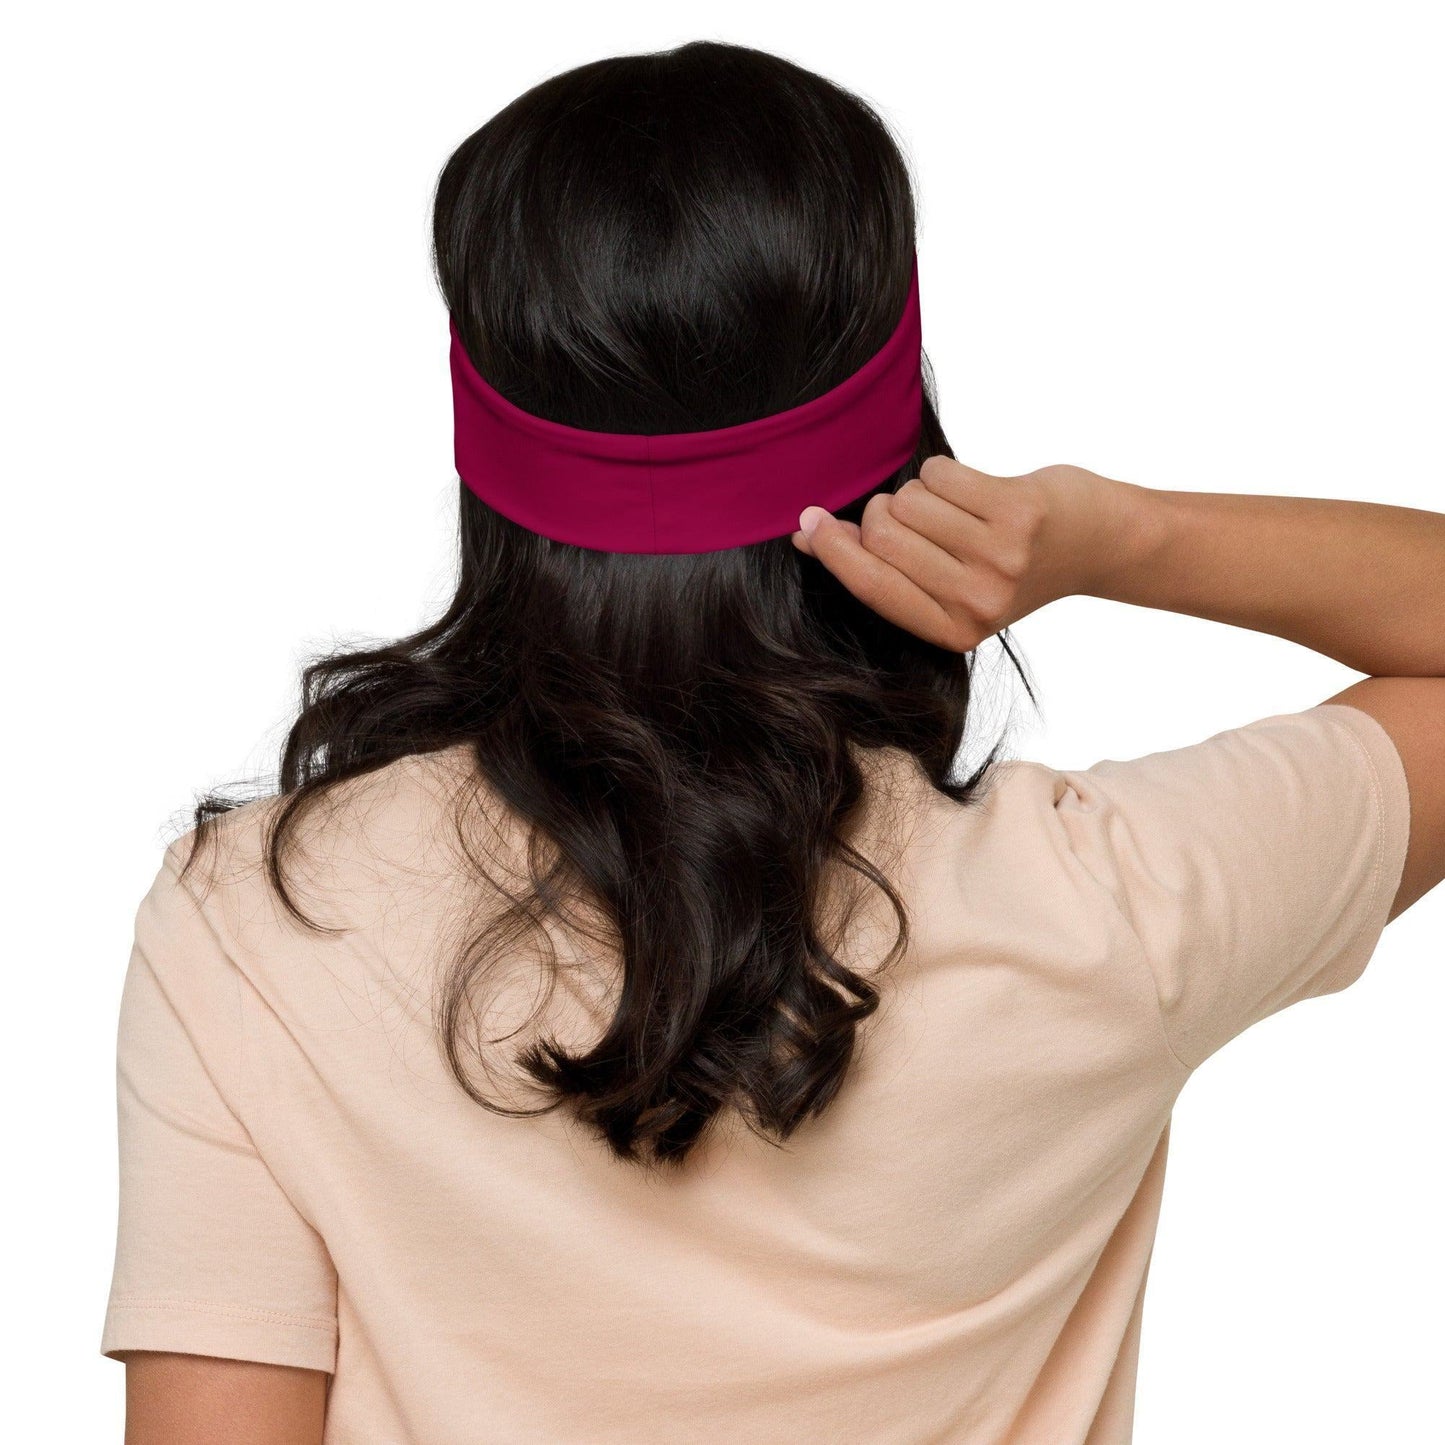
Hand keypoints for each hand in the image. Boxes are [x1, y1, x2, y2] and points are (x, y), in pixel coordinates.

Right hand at [791, 457, 1126, 650]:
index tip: (808, 522)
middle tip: (916, 516)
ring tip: (954, 508)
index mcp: (952, 631)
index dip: (833, 550)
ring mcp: (999, 558)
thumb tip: (805, 535)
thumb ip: (881, 567)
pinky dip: (945, 473)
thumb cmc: (1011, 564)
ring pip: (908, 499)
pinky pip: (940, 474)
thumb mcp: (949, 586)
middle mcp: (976, 601)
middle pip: (882, 534)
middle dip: (885, 512)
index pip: (871, 586)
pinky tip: (974, 491)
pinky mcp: (1017, 512)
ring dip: (919, 492)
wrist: (1095, 544)